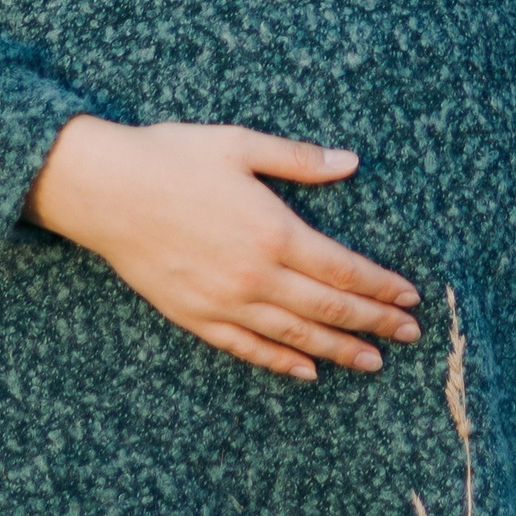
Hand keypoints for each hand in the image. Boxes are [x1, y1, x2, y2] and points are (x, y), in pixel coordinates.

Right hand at [25, 117, 421, 383]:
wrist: (105, 191)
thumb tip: (351, 163)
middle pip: (328, 308)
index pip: (343, 269)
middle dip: (374, 322)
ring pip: (295, 336)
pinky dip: (281, 363)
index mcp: (274, 231)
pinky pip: (247, 349)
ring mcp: (225, 303)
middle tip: (410, 335)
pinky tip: (307, 372)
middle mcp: (255, 275)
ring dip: (338, 350)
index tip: (410, 297)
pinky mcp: (196, 318)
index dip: (381, 285)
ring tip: (373, 362)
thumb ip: (299, 159)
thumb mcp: (240, 144)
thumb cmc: (172, 158)